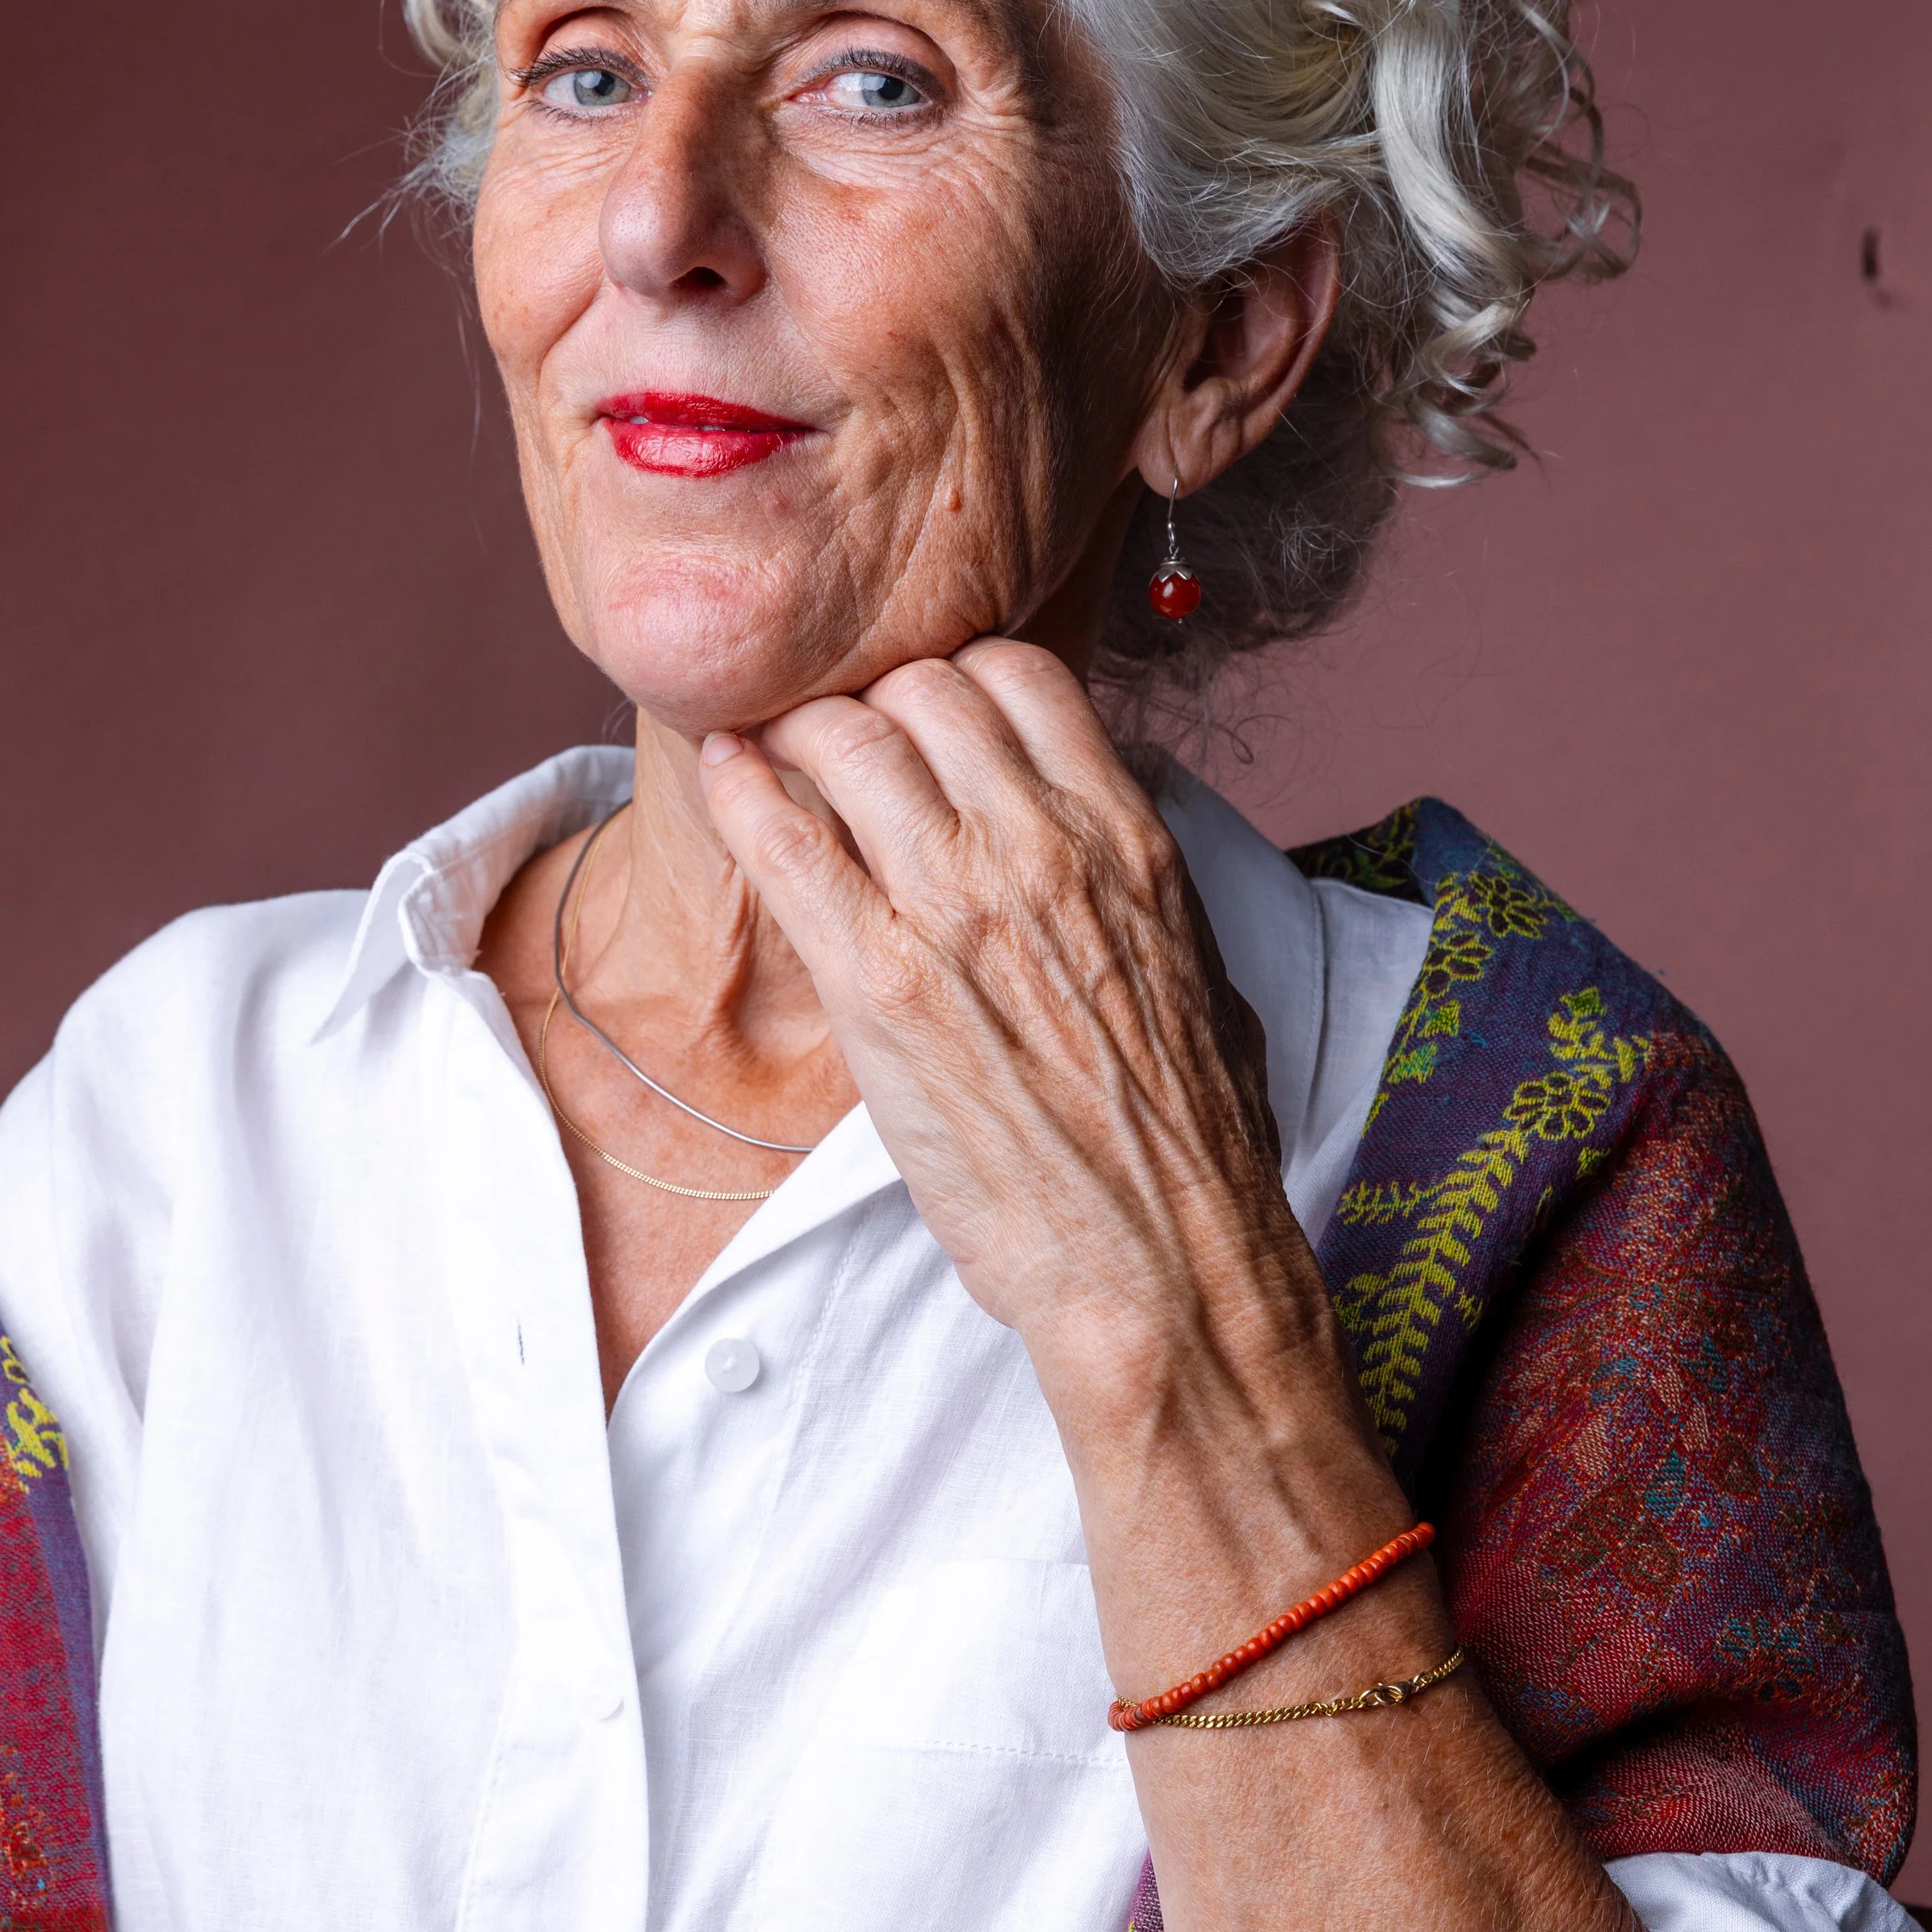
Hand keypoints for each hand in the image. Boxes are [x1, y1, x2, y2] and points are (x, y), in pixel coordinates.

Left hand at [697, 639, 1310, 1393]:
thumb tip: (1119, 847)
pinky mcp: (877, 984)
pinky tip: (727, 778)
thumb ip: (1146, 887)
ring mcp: (954, 907)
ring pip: (847, 739)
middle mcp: (1041, 847)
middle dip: (872, 697)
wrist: (1163, 1257)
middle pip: (922, 687)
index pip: (1021, 674)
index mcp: (1127, 838)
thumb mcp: (1204, 971)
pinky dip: (742, 791)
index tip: (924, 712)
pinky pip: (783, 841)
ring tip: (776, 752)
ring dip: (801, 732)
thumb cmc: (1194, 1141)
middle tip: (841, 735)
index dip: (957, 676)